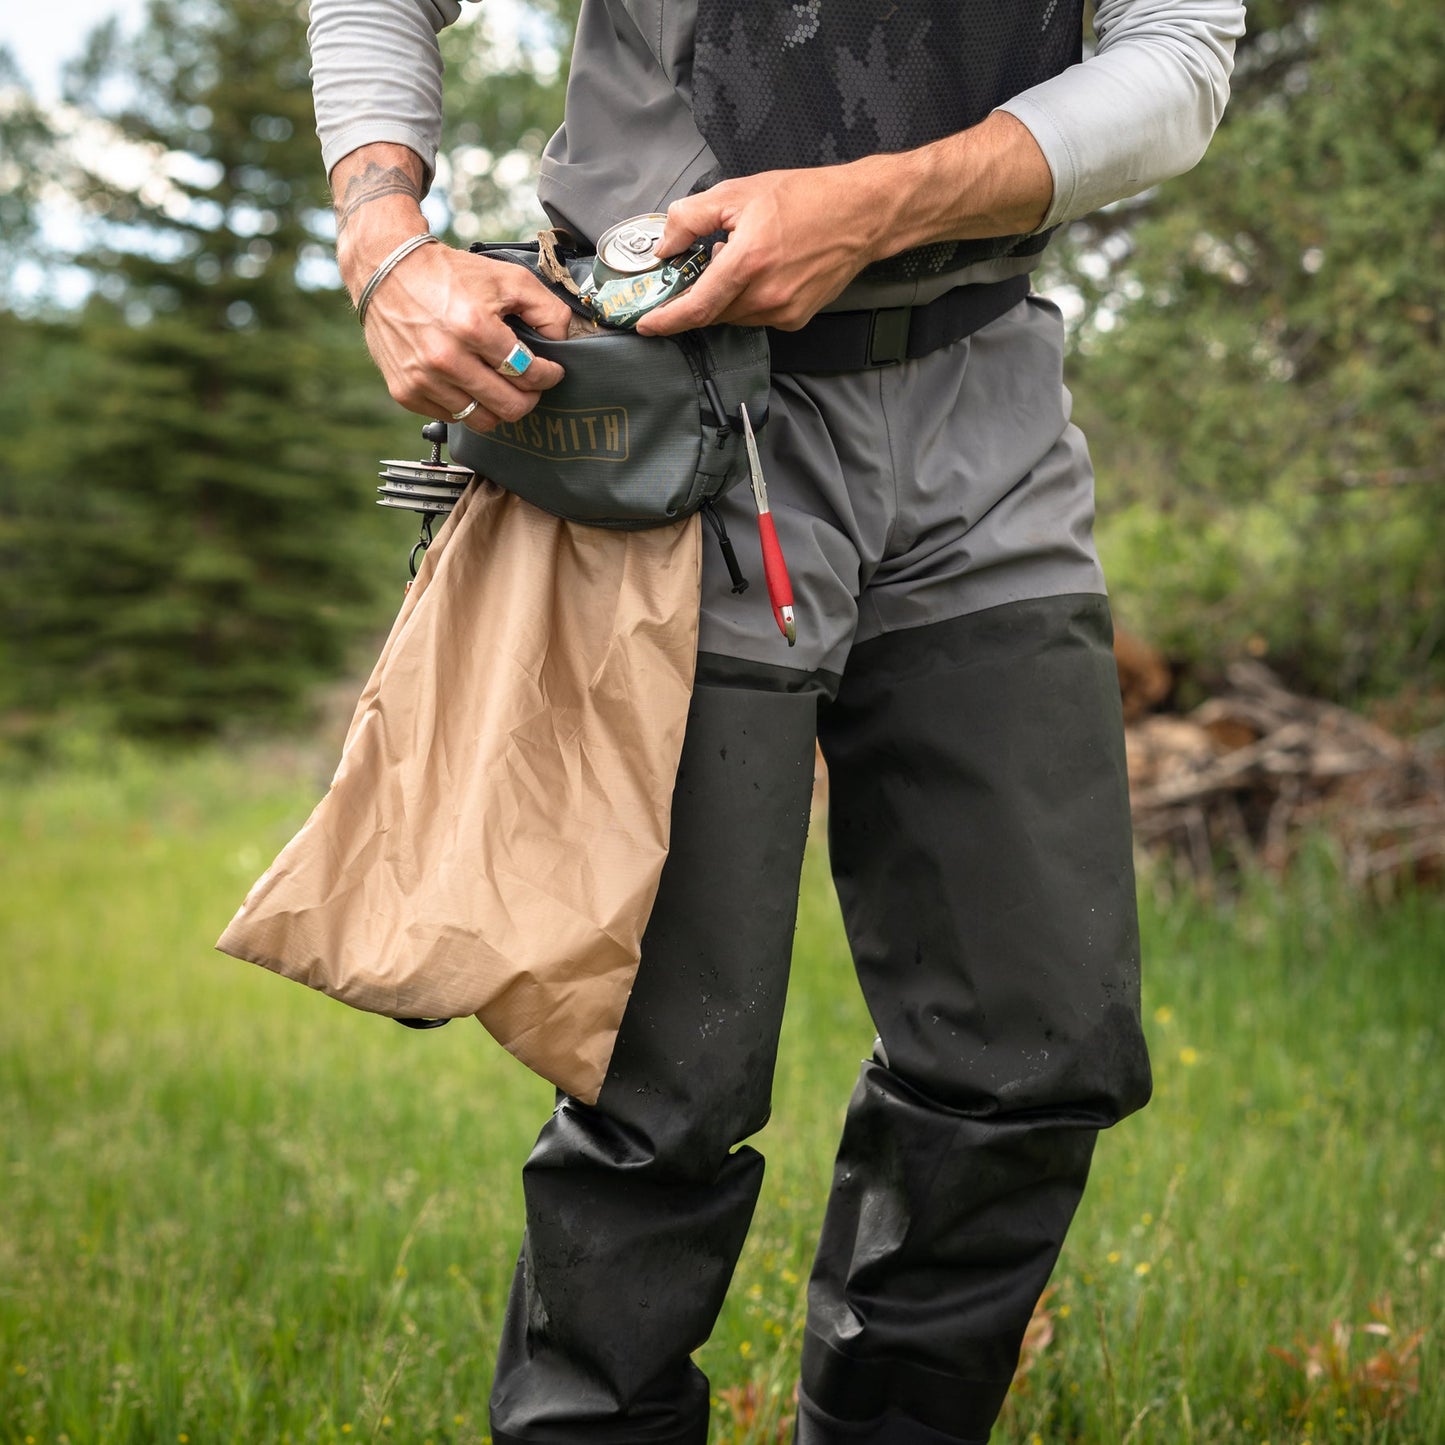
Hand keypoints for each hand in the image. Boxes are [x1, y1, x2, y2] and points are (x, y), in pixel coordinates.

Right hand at [330, 142, 572, 431]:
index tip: (551, 371)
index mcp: (473, 327)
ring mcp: (423, 379)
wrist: (387, 270)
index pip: (527, 373)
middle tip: (530, 385)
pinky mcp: (406, 392)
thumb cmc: (451, 274)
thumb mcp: (507, 277)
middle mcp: (446, 359)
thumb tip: (563, 342)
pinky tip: (468, 382)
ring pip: (481, 420)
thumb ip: (546, 309)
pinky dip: (466, 405)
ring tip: (501, 386)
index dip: (548, 376)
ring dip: (498, 406)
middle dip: (529, 398)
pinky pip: (452, 417)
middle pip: (509, 407)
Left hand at [635, 165, 884, 335]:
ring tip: (738, 260)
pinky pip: (757, 316)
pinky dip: (747, 300)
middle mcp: (766, 296)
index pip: (696, 307)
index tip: (646, 325)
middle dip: (696, 299)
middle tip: (693, 272)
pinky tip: (760, 271)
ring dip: (723, 297)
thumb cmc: (806, 197)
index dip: (667, 321)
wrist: (862, 213)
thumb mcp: (739, 192)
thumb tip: (665, 246)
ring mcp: (783, 311)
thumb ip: (691, 218)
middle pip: (712, 313)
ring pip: (734, 317)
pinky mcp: (796, 318)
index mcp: (748, 262)